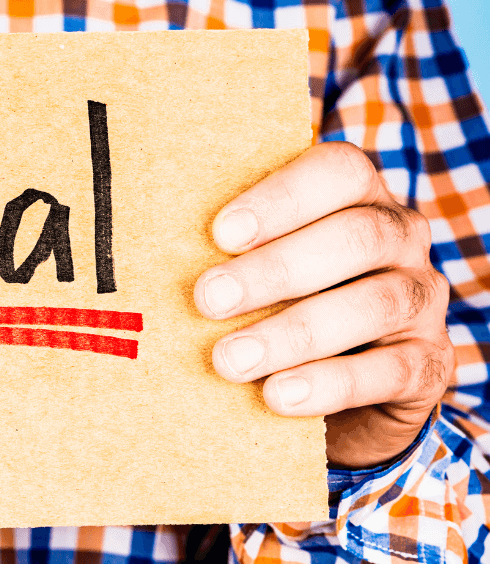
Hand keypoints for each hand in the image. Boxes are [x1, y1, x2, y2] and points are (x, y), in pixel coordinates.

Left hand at [196, 142, 452, 468]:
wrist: (336, 388)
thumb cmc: (272, 303)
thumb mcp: (251, 268)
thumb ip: (220, 250)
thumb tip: (139, 252)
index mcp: (355, 195)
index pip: (337, 171)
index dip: (280, 198)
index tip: (219, 233)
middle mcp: (399, 236)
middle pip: (355, 237)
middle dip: (275, 269)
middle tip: (207, 300)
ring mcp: (420, 298)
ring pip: (375, 303)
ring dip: (294, 333)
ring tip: (229, 360)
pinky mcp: (429, 364)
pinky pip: (391, 371)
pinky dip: (330, 385)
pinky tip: (278, 396)